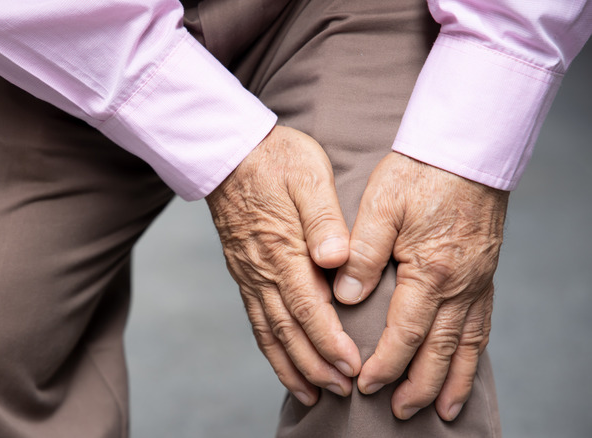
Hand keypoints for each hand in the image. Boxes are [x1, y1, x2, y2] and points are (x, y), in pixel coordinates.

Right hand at [206, 126, 360, 404]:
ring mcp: (249, 274)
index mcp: (282, 248)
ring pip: (269, 332)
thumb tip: (336, 258)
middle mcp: (262, 269)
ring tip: (315, 394)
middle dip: (316, 365)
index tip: (352, 367)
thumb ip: (324, 219)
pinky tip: (285, 365)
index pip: (307, 307)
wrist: (229, 152)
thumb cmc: (276, 159)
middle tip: (343, 391)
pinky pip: (255, 320)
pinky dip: (270, 350)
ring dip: (293, 366)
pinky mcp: (244, 274)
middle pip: (288, 330)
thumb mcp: (309, 175)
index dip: (329, 342)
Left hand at [333, 152, 507, 420]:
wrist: (466, 148)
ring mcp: (478, 281)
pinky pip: (483, 324)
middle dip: (418, 385)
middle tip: (400, 412)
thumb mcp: (380, 205)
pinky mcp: (485, 273)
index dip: (385, 364)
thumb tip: (345, 297)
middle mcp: (460, 284)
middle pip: (439, 350)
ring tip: (441, 410)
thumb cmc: (419, 172)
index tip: (365, 384)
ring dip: (451, 380)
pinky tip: (464, 365)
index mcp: (430, 270)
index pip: (405, 333)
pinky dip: (473, 353)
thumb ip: (361, 252)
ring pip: (467, 344)